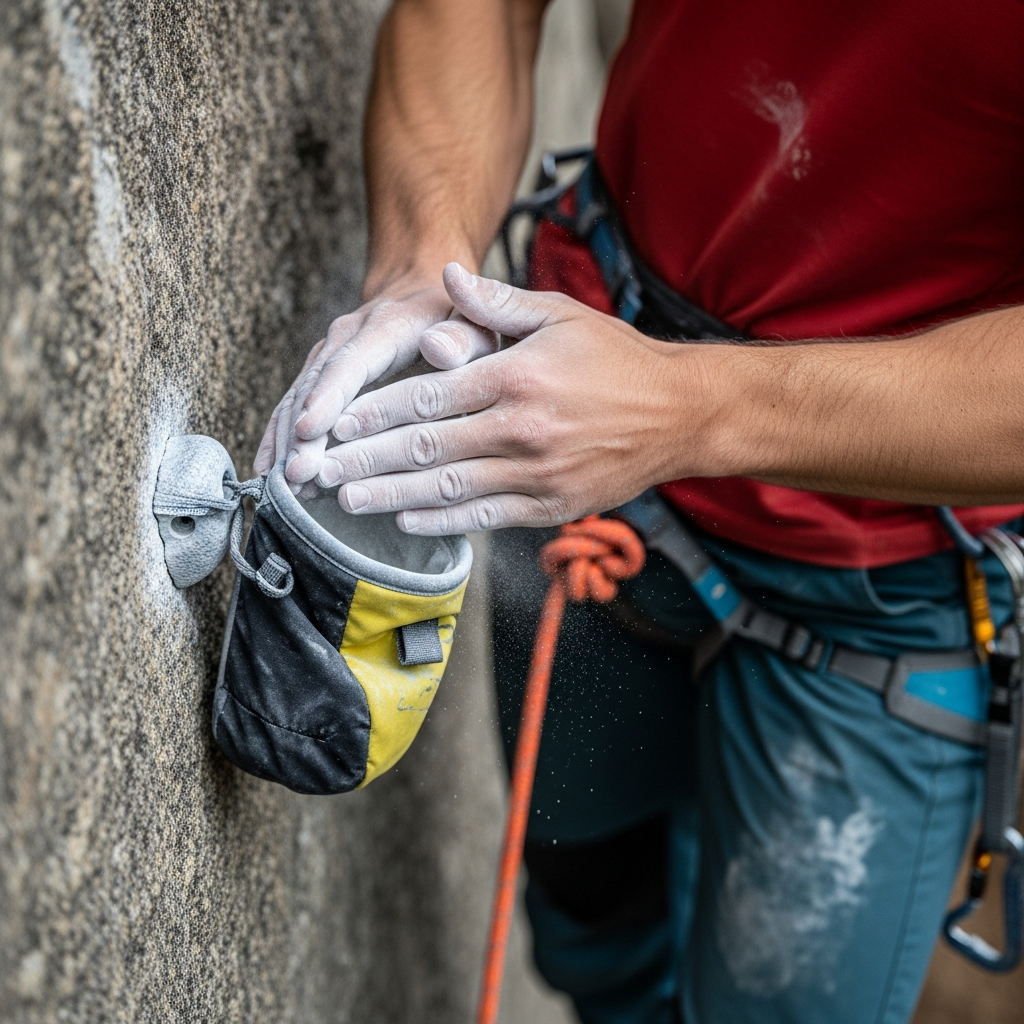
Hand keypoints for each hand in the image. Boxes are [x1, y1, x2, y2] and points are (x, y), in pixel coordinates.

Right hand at [253, 274, 498, 487]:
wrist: (422, 292)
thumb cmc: (457, 318)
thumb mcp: (472, 321)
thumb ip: (462, 336)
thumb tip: (439, 348)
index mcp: (385, 327)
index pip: (351, 363)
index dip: (328, 396)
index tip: (310, 429)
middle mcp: (346, 338)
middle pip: (316, 387)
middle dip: (302, 433)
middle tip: (296, 475)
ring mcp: (327, 356)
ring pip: (298, 399)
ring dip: (287, 442)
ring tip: (286, 486)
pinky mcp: (320, 375)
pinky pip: (292, 406)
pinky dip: (279, 439)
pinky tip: (271, 473)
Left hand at [315, 263, 714, 533]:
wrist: (680, 413)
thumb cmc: (617, 359)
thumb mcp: (560, 314)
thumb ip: (495, 302)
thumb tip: (443, 277)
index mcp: (516, 376)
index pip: (427, 396)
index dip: (374, 412)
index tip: (335, 421)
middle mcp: (522, 428)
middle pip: (425, 447)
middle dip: (365, 459)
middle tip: (319, 468)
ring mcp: (537, 473)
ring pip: (448, 488)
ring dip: (391, 495)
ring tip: (347, 499)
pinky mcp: (551, 506)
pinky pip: (485, 516)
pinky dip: (442, 520)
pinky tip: (406, 519)